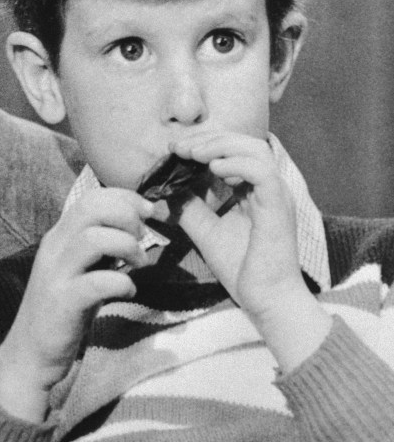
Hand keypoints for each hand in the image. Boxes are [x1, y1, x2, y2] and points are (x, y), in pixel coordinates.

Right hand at [0, 187, 157, 421]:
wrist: (30, 354)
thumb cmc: (63, 311)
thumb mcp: (79, 270)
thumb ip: (99, 248)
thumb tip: (135, 228)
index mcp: (59, 237)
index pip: (90, 198)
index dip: (123, 198)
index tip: (147, 212)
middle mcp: (54, 248)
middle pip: (90, 208)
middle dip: (126, 215)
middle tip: (142, 237)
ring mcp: (56, 274)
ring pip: (93, 239)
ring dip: (127, 246)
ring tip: (139, 263)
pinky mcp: (63, 302)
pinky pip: (97, 282)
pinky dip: (122, 282)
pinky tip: (129, 290)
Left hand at [171, 131, 330, 370]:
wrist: (267, 301)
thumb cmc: (242, 269)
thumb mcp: (205, 230)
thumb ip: (188, 207)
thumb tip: (163, 189)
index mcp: (253, 190)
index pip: (232, 151)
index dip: (203, 144)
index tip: (174, 150)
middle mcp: (267, 188)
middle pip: (243, 143)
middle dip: (208, 140)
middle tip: (178, 148)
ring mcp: (276, 195)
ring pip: (254, 149)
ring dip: (220, 146)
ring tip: (193, 154)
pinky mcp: (279, 206)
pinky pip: (261, 172)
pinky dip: (236, 164)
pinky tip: (213, 169)